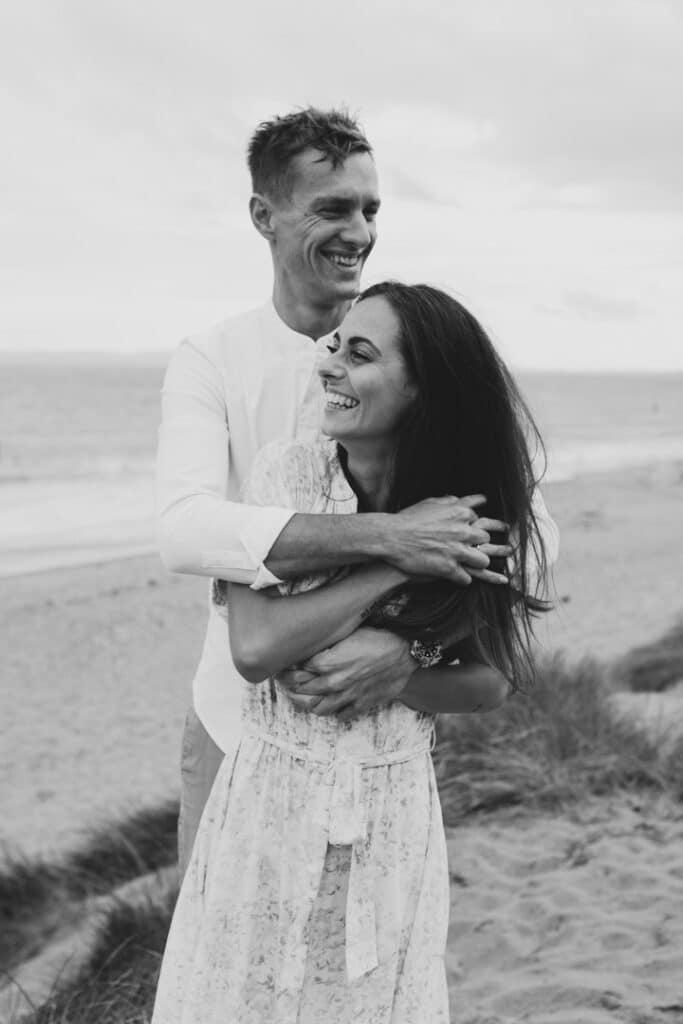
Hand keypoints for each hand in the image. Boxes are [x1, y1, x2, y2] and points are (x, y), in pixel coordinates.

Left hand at [275, 627, 414, 721]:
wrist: (405, 651)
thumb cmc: (376, 637)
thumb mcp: (345, 634)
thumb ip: (324, 645)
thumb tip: (307, 649)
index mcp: (326, 663)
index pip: (294, 672)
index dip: (285, 670)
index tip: (281, 668)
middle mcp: (332, 683)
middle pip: (301, 691)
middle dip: (290, 686)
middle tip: (285, 681)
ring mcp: (347, 696)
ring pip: (317, 709)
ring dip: (308, 703)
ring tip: (304, 696)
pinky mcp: (361, 704)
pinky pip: (340, 716)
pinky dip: (334, 712)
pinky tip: (332, 704)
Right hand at [389, 495, 510, 585]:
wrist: (391, 537)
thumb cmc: (407, 520)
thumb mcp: (429, 503)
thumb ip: (447, 501)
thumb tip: (456, 499)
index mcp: (460, 513)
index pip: (479, 520)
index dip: (472, 527)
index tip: (469, 532)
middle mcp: (463, 531)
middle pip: (485, 539)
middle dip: (478, 544)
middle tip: (469, 548)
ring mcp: (458, 551)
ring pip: (482, 561)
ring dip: (476, 563)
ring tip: (469, 565)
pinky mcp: (449, 569)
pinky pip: (466, 578)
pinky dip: (461, 578)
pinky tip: (456, 577)